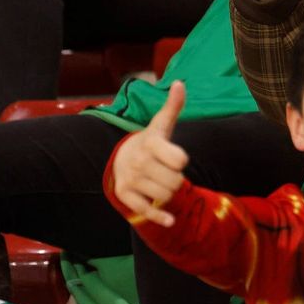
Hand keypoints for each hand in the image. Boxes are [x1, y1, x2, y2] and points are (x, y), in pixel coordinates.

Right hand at [111, 80, 189, 227]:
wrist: (122, 158)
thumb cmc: (151, 142)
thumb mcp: (162, 125)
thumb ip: (173, 106)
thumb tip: (180, 83)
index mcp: (150, 143)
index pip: (181, 160)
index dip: (181, 160)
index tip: (174, 156)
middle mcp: (139, 161)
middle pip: (176, 182)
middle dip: (177, 178)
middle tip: (166, 172)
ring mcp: (131, 179)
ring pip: (166, 196)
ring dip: (169, 193)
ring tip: (161, 182)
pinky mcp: (125, 196)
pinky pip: (148, 211)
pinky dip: (161, 217)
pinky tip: (170, 219)